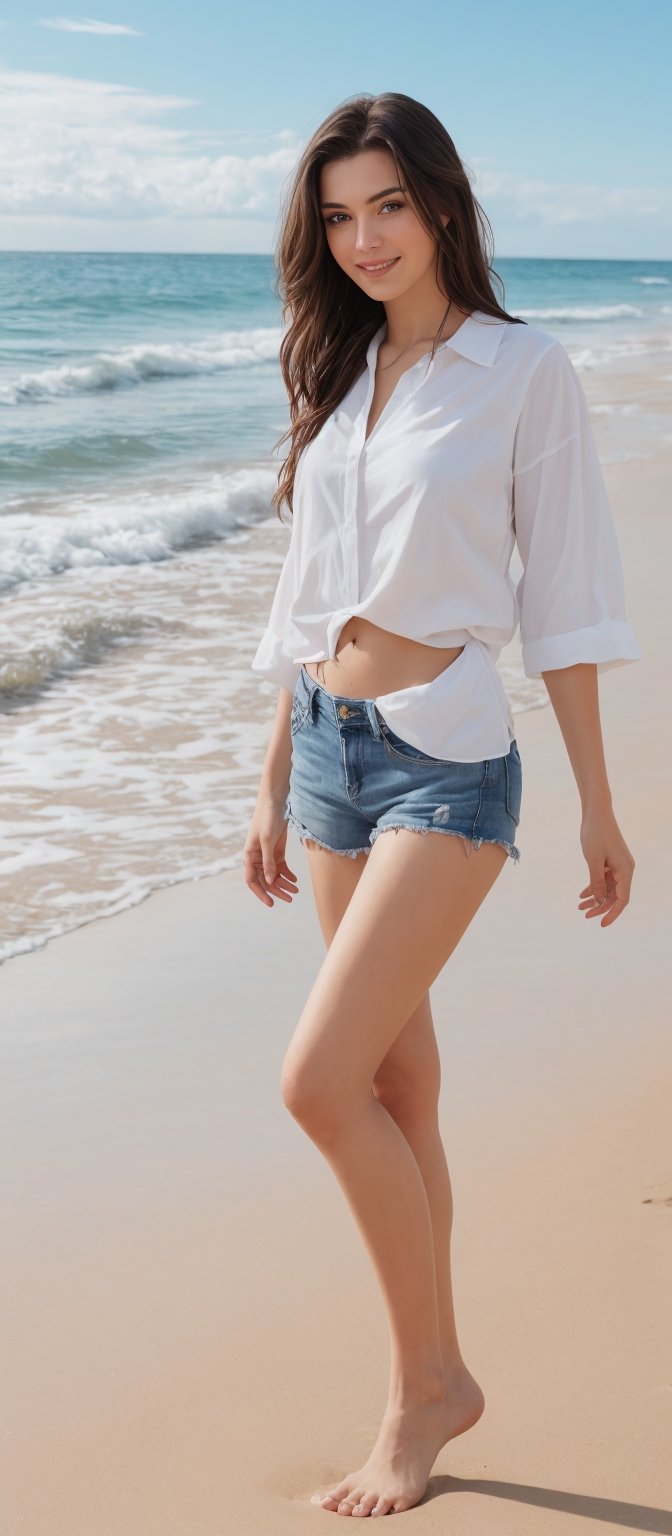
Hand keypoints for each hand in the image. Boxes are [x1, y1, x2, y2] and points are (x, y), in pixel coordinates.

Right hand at [242, 794, 298, 908]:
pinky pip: (281, 867)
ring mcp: (267, 854)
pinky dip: (287, 875)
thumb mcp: (268, 841)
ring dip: (284, 884)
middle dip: (277, 890)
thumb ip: (269, 861)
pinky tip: (295, 880)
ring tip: (296, 891)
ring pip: (274, 875)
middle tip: (290, 899)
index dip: (261, 893)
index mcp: (249, 856)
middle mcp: (257, 857)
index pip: (252, 880)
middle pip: (265, 880)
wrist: (275, 800)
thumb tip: (269, 880)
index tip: (271, 903)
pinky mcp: (277, 850)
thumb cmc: (267, 818)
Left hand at [578, 806, 634, 926]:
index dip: (612, 913)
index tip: (601, 924)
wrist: (595, 813)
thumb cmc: (595, 834)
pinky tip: (582, 894)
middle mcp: (625, 869)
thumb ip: (597, 882)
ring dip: (595, 897)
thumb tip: (599, 902)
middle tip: (584, 915)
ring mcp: (618, 865)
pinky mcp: (610, 861)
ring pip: (608, 888)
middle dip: (600, 906)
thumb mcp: (593, 861)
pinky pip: (604, 879)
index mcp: (625, 870)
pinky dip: (594, 886)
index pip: (622, 899)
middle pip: (614, 895)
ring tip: (579, 906)